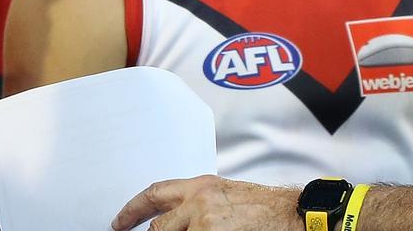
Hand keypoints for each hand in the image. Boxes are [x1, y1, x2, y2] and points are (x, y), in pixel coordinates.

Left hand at [112, 175, 296, 230]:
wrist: (292, 214)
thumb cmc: (265, 207)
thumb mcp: (226, 195)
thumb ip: (198, 204)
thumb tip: (177, 220)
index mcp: (201, 186)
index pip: (155, 194)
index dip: (132, 209)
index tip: (119, 222)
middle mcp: (198, 202)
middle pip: (159, 228)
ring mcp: (204, 224)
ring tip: (214, 229)